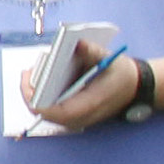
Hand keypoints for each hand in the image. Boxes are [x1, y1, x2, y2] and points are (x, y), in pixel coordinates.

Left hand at [35, 49, 149, 137]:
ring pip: (44, 112)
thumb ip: (92, 51)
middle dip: (31, 91)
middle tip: (28, 71)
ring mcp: (76, 120)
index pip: (51, 111)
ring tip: (33, 73)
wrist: (135, 88)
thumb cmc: (121, 74)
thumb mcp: (110, 59)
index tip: (28, 78)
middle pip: (42, 112)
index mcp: (88, 105)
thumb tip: (77, 43)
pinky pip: (51, 109)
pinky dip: (43, 95)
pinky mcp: (74, 117)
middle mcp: (80, 118)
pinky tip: (43, 79)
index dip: (33, 98)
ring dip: (35, 93)